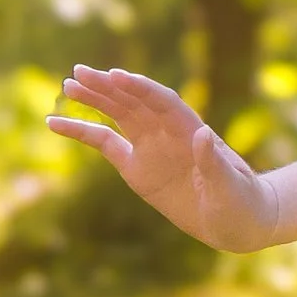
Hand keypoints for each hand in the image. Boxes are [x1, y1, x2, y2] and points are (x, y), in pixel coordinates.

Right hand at [46, 65, 282, 252]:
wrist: (238, 222)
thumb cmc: (241, 202)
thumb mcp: (229, 186)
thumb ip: (214, 162)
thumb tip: (202, 133)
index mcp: (191, 130)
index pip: (162, 101)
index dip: (139, 88)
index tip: (116, 76)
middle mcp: (168, 133)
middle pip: (135, 101)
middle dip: (109, 86)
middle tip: (78, 73)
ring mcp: (151, 147)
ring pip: (118, 115)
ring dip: (94, 99)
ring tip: (67, 86)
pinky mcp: (137, 167)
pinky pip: (105, 144)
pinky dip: (82, 132)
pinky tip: (55, 123)